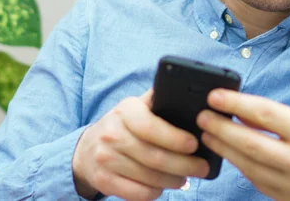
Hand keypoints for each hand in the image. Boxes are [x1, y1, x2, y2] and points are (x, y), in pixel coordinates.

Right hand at [72, 89, 209, 200]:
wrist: (88, 149)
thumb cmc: (123, 126)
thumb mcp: (136, 107)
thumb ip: (158, 101)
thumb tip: (190, 98)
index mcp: (124, 111)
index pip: (150, 126)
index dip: (175, 138)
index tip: (194, 144)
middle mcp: (112, 134)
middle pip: (154, 156)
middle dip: (184, 164)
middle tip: (201, 167)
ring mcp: (106, 159)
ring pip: (149, 177)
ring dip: (173, 180)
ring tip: (185, 177)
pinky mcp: (104, 181)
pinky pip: (138, 193)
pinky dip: (155, 192)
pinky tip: (163, 186)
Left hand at [196, 89, 289, 200]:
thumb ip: (275, 118)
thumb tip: (238, 112)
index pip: (264, 113)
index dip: (235, 103)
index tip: (214, 95)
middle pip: (251, 144)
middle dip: (221, 129)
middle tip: (201, 117)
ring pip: (249, 167)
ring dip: (224, 150)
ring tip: (208, 134)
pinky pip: (258, 183)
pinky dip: (241, 167)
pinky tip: (229, 154)